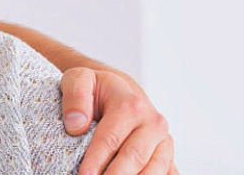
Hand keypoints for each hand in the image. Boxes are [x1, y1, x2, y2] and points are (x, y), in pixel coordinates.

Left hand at [60, 68, 175, 174]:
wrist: (119, 91)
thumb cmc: (96, 89)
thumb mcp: (79, 79)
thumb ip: (75, 96)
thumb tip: (76, 125)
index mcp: (131, 105)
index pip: (110, 139)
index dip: (95, 161)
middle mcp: (153, 123)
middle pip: (134, 158)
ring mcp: (163, 141)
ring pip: (153, 170)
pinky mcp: (167, 155)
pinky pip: (168, 173)